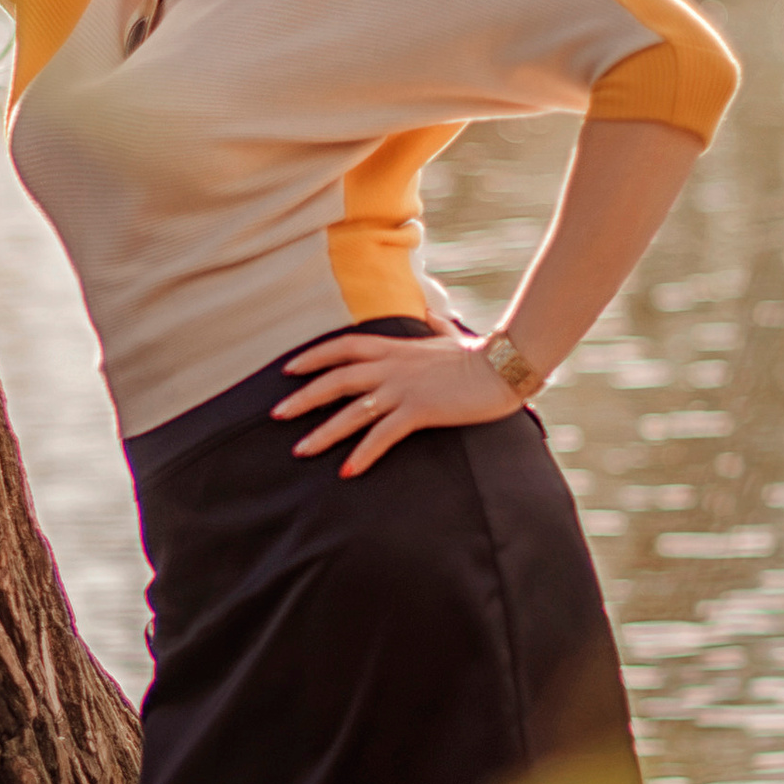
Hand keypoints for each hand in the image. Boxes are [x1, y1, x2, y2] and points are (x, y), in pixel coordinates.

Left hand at [273, 325, 524, 476]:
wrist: (505, 365)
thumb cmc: (479, 354)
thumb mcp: (450, 335)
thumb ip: (434, 324)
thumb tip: (431, 312)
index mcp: (394, 347)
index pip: (342, 347)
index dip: (312, 357)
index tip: (288, 370)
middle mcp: (391, 366)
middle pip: (335, 379)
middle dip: (303, 397)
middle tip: (277, 415)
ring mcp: (403, 388)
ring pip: (352, 411)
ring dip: (324, 432)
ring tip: (300, 451)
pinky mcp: (420, 410)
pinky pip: (383, 434)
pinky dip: (364, 453)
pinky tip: (348, 470)